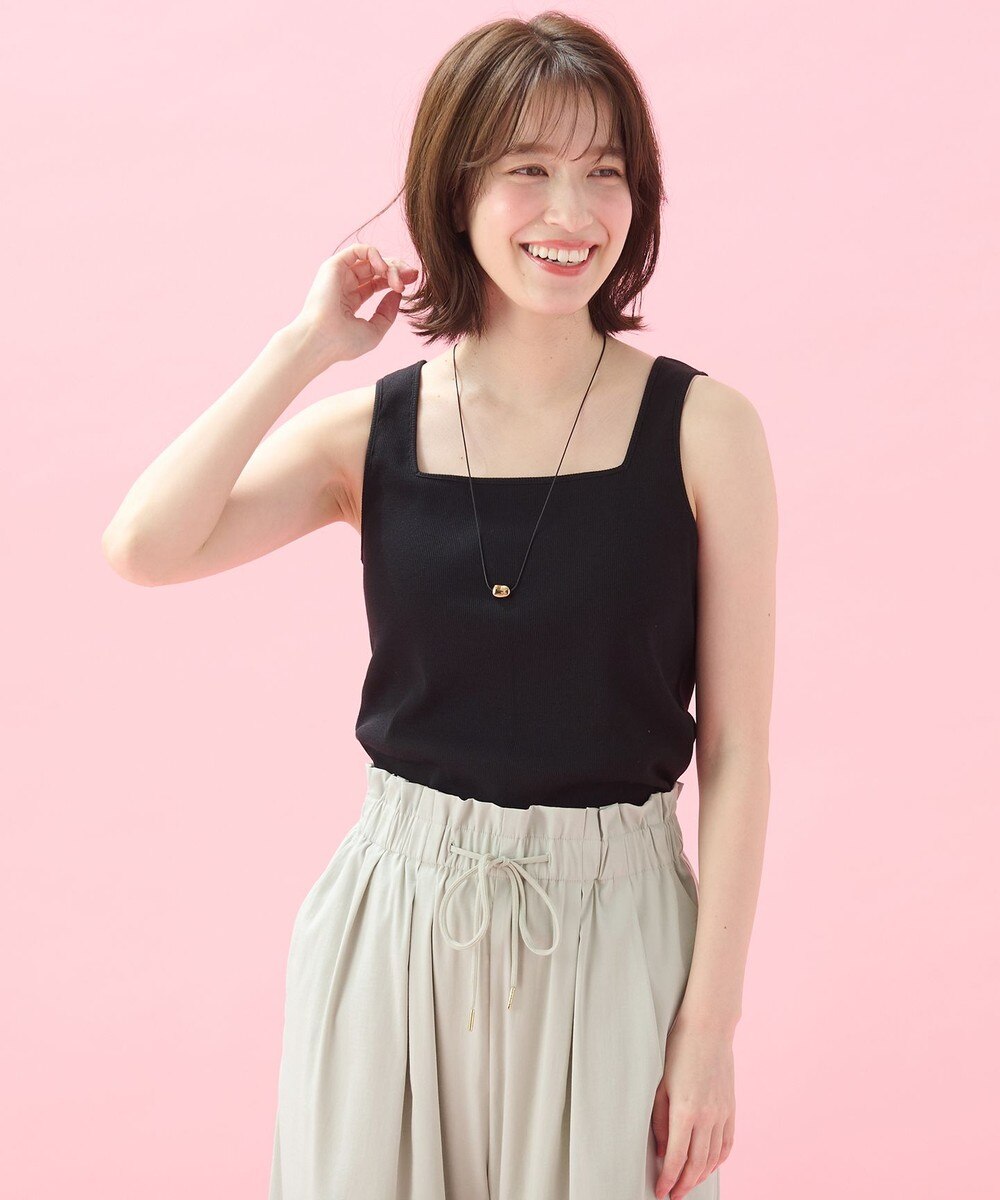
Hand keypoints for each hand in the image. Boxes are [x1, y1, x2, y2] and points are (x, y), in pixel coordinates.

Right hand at [291, 244, 419, 363]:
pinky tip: (384, 270)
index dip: (396, 279)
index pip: (377, 282)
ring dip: (389, 265)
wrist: (322, 340)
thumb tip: (397, 295)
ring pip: (370, 259)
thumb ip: (387, 313)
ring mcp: (339, 275)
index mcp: (351, 300)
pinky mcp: (334, 266)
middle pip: (376, 268)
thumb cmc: (343, 342)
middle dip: (397, 269)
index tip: (413, 282)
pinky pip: (359, 250)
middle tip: (412, 275)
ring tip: (398, 280)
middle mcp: (344, 285)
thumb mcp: (374, 331)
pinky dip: (375, 255)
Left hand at [651, 1020, 735, 1198]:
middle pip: (696, 1164)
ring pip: (713, 1158)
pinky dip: (719, 1160)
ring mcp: (722, 1113)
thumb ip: (659, 1120)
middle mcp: (706, 1116)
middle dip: (683, 1184)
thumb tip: (661, 1149)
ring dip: (700, 1176)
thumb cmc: (678, 1049)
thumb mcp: (660, 1084)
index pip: (675, 1158)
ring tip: (688, 1184)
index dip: (667, 1179)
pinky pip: (727, 1143)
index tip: (661, 1192)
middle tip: (673, 1195)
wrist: (708, 1028)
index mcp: (684, 1111)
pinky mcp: (730, 1108)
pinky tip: (710, 1165)